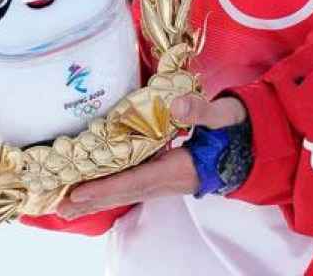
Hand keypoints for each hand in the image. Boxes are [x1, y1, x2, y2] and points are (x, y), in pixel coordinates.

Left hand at [53, 94, 247, 217]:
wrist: (254, 146)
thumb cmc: (238, 129)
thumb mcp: (224, 117)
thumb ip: (202, 111)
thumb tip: (176, 105)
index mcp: (179, 168)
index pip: (136, 180)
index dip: (106, 188)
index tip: (77, 192)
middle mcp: (169, 181)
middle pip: (124, 194)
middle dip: (92, 200)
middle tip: (58, 206)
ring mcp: (167, 182)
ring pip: (126, 193)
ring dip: (97, 200)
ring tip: (66, 207)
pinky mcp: (166, 176)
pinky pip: (132, 187)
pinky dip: (110, 191)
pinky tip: (94, 191)